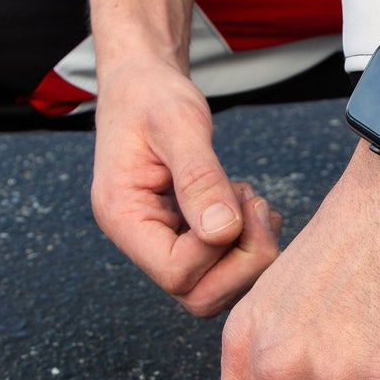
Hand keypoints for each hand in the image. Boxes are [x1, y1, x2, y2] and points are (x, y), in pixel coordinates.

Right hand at [91, 55, 281, 317]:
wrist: (143, 83)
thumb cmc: (152, 96)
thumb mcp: (177, 124)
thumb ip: (200, 177)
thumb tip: (222, 232)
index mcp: (123, 218)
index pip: (177, 273)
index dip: (219, 248)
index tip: (238, 197)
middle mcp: (139, 240)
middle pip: (198, 296)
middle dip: (243, 260)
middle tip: (257, 206)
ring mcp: (161, 242)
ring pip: (215, 288)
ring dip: (249, 251)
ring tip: (250, 199)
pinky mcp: (184, 236)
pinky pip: (221, 266)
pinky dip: (248, 243)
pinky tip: (249, 204)